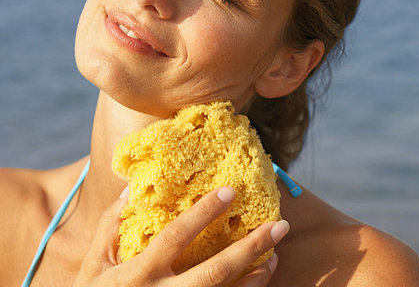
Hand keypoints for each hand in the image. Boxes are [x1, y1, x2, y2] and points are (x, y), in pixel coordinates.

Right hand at [74, 186, 288, 286]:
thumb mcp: (91, 266)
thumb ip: (109, 227)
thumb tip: (130, 189)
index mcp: (140, 273)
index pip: (177, 236)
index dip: (204, 213)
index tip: (230, 191)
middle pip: (215, 271)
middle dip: (250, 248)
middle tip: (280, 227)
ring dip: (255, 278)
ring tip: (275, 257)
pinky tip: (258, 282)